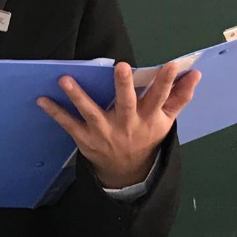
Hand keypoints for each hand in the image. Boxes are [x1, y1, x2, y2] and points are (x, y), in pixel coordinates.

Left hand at [37, 61, 199, 188]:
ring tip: (65, 79)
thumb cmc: (147, 136)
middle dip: (124, 86)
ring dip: (78, 96)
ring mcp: (104, 132)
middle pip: (126, 103)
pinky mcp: (86, 138)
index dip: (166, 82)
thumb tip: (194, 74)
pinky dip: (55, 112)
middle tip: (122, 67)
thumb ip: (179, 97)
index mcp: (149, 118)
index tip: (172, 65)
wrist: (127, 171)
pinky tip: (42, 99)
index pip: (160, 97)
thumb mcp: (167, 121)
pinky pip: (69, 124)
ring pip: (91, 113)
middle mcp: (127, 124)